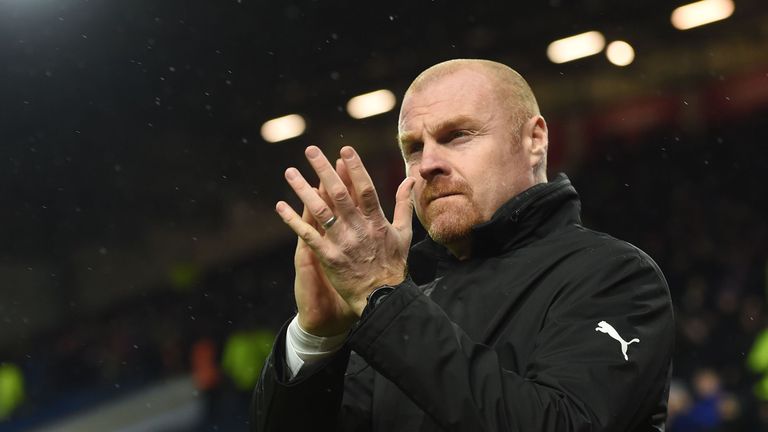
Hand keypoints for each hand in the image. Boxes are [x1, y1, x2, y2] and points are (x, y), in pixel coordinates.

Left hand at [276, 145, 414, 316]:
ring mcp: (342, 242)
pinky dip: (293, 220)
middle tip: (311, 150)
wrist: (383, 298)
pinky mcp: (329, 257)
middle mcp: (359, 228)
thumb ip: (404, 204)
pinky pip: (308, 235)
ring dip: (303, 190)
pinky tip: (279, 206)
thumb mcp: (404, 233)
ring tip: (290, 172)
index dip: (355, 168)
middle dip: (324, 170)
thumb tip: (410, 179)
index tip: (344, 150)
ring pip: (320, 210)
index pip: (365, 189)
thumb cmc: (394, 265)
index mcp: (377, 221)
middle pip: (339, 194)